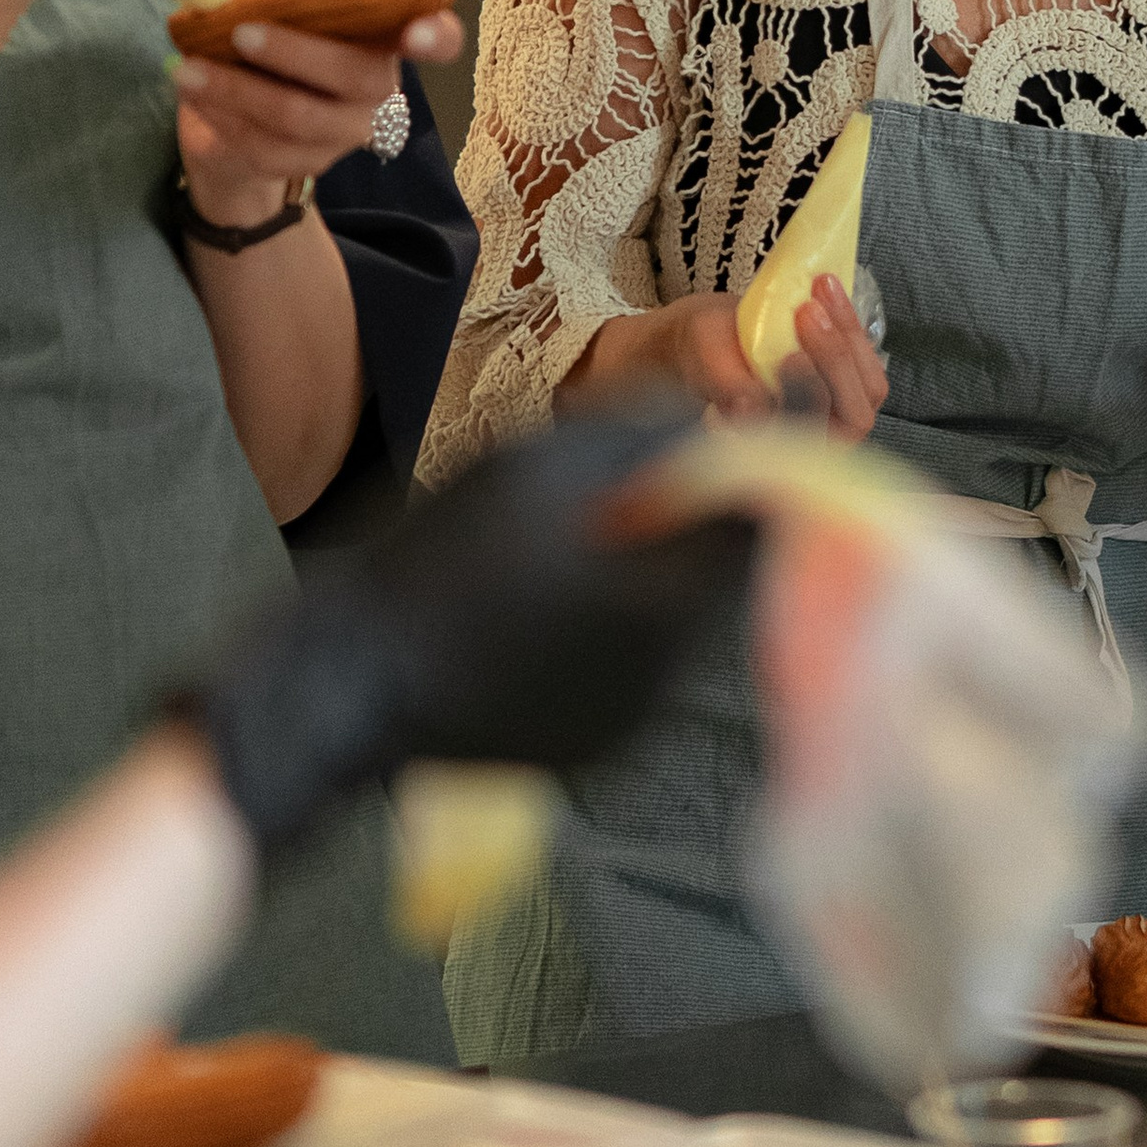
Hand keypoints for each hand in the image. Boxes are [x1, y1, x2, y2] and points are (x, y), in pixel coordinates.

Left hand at [173, 9, 464, 233]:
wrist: (221, 100)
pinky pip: (267, 148)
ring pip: (300, 117)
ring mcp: (346, 131)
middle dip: (295, 52)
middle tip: (239, 33)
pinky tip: (196, 96)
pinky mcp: (307, 163)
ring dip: (237, 90)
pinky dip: (224, 118)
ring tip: (188, 69)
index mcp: (384, 34)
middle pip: (357, 76)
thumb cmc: (264, 24)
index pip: (439, 39)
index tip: (416, 34)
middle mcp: (379, 87)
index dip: (437, 36)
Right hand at [192, 401, 758, 847]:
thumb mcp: (535, 467)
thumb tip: (711, 423)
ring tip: (574, 542)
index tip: (790, 401)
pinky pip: (633, 669)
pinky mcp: (596, 745)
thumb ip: (640, 439)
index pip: (763, 523)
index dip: (781, 455)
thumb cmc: (437, 561)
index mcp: (662, 604)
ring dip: (656, 570)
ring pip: (677, 622)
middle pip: (723, 575)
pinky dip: (613, 625)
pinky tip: (546, 604)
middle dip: (704, 516)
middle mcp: (667, 675)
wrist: (355, 681)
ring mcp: (632, 719)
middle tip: (654, 472)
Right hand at [566, 284, 888, 443]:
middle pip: (852, 418)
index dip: (806, 400)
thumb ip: (726, 387)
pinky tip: (825, 286)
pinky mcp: (851, 389)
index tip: (791, 356)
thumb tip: (751, 410)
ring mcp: (838, 418)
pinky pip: (867, 365)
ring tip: (818, 288)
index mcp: (774, 452)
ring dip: (847, 334)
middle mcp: (814, 444)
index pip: (807, 437)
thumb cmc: (706, 355)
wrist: (714, 339)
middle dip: (833, 360)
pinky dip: (851, 322)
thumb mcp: (705, 362)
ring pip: (868, 390)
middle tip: (805, 311)